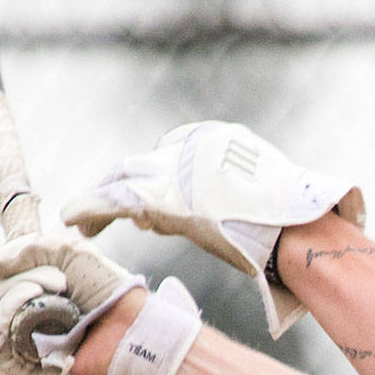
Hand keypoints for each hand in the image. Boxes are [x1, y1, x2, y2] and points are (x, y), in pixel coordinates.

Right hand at [0, 232, 141, 374]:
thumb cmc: (110, 291)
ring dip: (22, 304)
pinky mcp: (29, 370)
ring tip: (63, 304)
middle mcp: (20, 314)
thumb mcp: (70, 253)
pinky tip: (47, 336)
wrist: (133, 331)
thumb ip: (26, 249)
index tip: (26, 258)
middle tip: (62, 283)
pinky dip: (19, 339)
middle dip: (22, 281)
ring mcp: (22, 343)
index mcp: (28, 285)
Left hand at [62, 121, 363, 337]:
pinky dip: (91, 208)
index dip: (151, 184)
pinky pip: (116, 199)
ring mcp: (180, 168)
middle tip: (97, 211)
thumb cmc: (301, 230)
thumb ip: (243, 204)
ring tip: (78, 220)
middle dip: (118, 188)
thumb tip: (231, 229)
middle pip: (144, 165)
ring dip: (100, 201)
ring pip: (125, 180)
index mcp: (224, 141)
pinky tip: (73, 219)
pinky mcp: (164, 196)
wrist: (302, 232)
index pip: (172, 158)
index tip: (140, 211)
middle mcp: (197, 147)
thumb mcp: (273, 204)